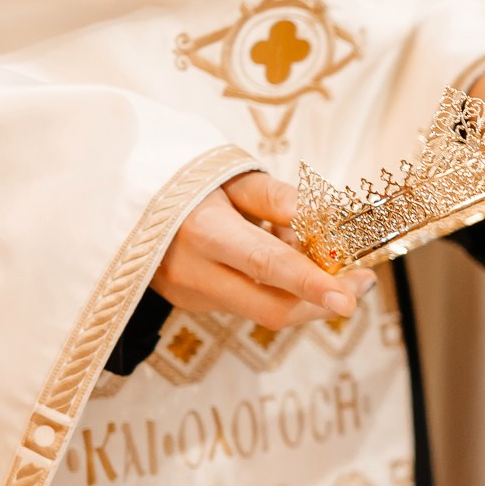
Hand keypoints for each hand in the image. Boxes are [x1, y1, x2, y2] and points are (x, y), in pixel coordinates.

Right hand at [152, 172, 373, 329]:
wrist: (123, 197)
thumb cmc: (186, 180)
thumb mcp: (231, 176)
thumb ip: (279, 200)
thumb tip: (328, 222)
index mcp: (202, 230)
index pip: (266, 265)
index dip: (311, 284)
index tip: (349, 299)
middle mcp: (193, 271)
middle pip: (273, 308)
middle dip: (324, 300)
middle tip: (361, 281)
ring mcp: (190, 294)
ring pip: (264, 309)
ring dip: (301, 290)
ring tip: (308, 251)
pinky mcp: (191, 303)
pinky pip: (248, 303)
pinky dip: (275, 288)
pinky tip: (277, 259)